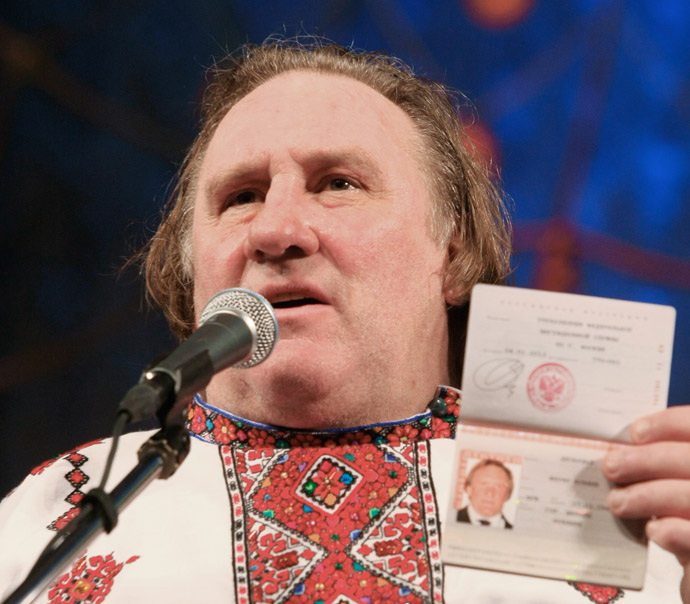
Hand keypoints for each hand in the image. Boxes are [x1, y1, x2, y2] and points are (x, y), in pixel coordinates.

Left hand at [602, 405, 689, 602]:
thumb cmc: (683, 516)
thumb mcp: (671, 480)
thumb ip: (656, 464)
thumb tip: (616, 449)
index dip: (669, 424)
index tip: (635, 432)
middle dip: (646, 460)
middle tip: (611, 467)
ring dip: (648, 496)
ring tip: (618, 502)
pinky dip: (673, 531)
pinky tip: (654, 530)